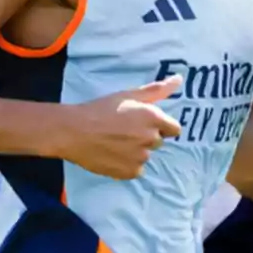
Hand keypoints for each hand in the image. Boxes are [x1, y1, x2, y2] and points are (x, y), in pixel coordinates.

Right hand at [58, 76, 183, 178]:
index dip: (162, 126)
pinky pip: (135, 170)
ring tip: (115, 143)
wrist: (74, 131)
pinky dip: (127, 165)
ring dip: (136, 151)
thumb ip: (157, 90)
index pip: (174, 129)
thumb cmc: (101, 109)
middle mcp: (151, 139)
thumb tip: (179, 79)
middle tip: (125, 131)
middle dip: (146, 137)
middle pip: (158, 142)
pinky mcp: (129, 172)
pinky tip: (112, 154)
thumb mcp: (129, 95)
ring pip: (145, 156)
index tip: (146, 124)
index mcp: (153, 118)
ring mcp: (141, 157)